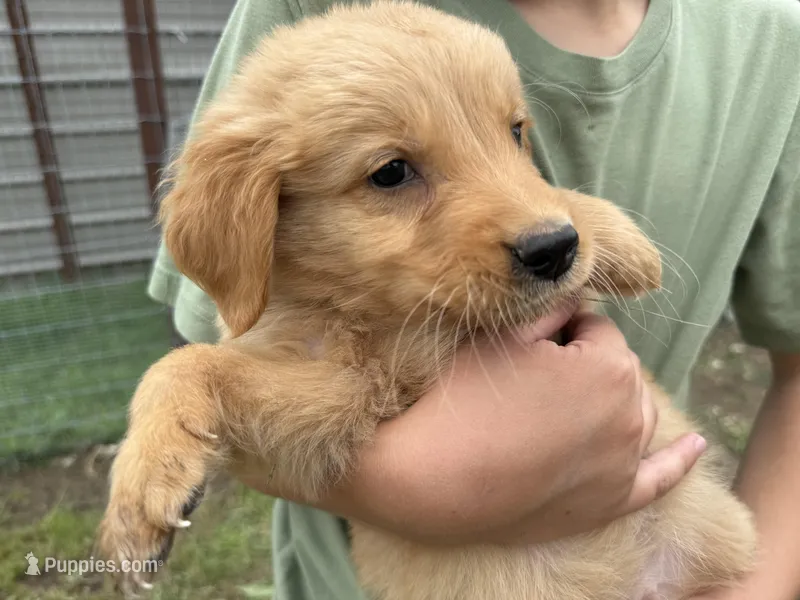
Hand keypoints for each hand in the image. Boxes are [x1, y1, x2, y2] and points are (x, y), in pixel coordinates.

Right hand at [312, 305, 706, 545]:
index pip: (596, 327)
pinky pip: (659, 479)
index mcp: (610, 368)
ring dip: (613, 401)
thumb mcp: (504, 335)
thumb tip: (577, 292)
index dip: (559, 330)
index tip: (526, 345)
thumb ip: (553, 306)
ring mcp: (624, 465)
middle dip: (587, 364)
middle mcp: (631, 417)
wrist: (431, 477)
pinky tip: (696, 446)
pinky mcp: (610, 503)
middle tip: (534, 377)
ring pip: (636, 414)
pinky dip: (678, 461)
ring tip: (573, 401)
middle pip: (618, 371)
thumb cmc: (464, 398)